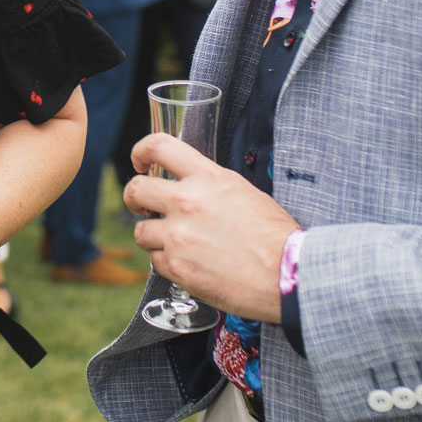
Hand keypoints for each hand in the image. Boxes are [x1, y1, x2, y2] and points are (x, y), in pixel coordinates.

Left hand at [124, 134, 296, 322]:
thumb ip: (209, 185)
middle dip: (133, 198)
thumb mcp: (243, 191)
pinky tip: (188, 264)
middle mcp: (187, 202)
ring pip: (140, 231)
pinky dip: (166, 263)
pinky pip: (154, 261)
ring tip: (175, 244)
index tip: (139, 160)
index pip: (160, 146)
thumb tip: (190, 186)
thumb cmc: (275, 236)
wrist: (287, 275)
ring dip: (153, 237)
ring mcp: (178, 236)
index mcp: (207, 178)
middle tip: (140, 206)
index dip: (141, 150)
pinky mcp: (177, 267)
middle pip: (136, 189)